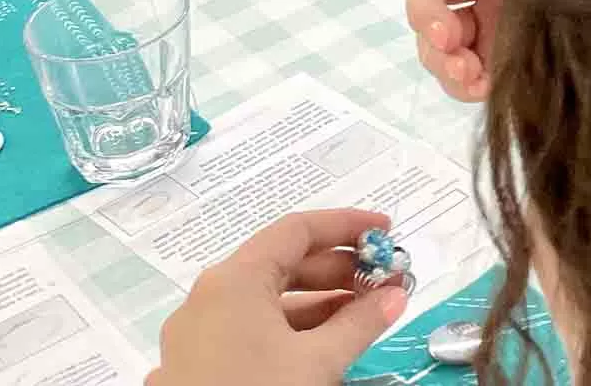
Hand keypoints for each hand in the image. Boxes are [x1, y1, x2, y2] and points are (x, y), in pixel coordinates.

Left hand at [148, 210, 407, 385]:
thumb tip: (394, 296)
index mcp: (234, 280)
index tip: (385, 232)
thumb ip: (360, 323)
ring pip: (267, 301)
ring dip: (319, 303)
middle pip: (282, 263)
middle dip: (339, 269)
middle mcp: (209, 297)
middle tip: (383, 280)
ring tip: (363, 314)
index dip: (346, 225)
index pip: (297, 230)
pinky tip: (323, 345)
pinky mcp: (197, 365)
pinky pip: (251, 329)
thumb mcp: (318, 361)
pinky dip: (291, 328)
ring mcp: (198, 334)